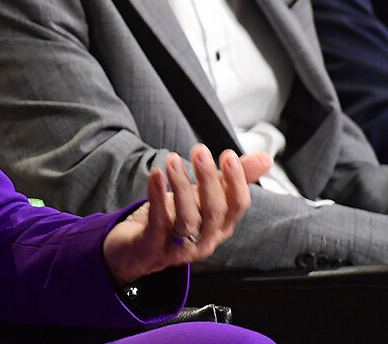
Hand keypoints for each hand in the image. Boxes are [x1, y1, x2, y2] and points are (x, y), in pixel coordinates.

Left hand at [102, 144, 271, 283]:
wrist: (137, 250)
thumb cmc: (174, 220)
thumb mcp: (203, 196)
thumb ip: (231, 178)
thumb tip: (265, 158)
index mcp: (220, 227)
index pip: (238, 206)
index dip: (236, 180)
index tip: (228, 154)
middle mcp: (204, 239)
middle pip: (214, 211)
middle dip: (208, 179)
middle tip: (200, 151)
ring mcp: (180, 247)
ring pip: (188, 219)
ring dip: (181, 186)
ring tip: (172, 160)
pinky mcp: (154, 247)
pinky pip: (159, 221)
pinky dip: (158, 196)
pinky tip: (155, 175)